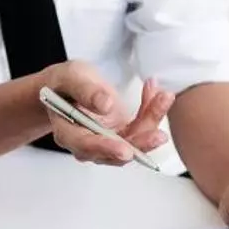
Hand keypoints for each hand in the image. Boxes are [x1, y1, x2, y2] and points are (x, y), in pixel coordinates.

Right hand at [43, 61, 172, 165]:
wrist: (70, 87)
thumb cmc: (64, 83)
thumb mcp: (70, 77)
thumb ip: (85, 90)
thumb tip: (106, 105)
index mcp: (66, 132)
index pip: (85, 145)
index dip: (106, 148)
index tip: (125, 150)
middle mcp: (87, 144)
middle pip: (115, 152)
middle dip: (140, 143)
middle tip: (159, 136)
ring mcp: (106, 142)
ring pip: (134, 141)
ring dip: (152, 121)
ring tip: (164, 97)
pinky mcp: (120, 135)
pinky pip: (140, 128)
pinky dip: (151, 112)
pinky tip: (158, 94)